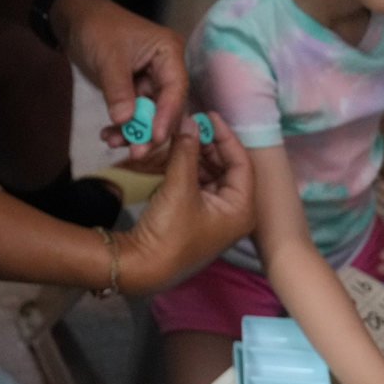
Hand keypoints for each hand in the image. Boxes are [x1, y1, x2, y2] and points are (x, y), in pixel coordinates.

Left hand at [50, 0, 187, 159]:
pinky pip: (134, 113)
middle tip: (136, 152)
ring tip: (113, 143)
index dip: (167, 115)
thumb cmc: (96, 28)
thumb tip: (126, 120)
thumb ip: (118, 90)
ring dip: (134, 132)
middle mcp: (166, 68)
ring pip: (149, 115)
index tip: (156, 138)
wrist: (74, 20)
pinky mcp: (135, 90)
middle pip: (166, 107)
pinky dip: (122, 126)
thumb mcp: (108, 58)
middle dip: (151, 130)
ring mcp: (151, 81)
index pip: (176, 89)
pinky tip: (108, 135)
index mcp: (169, 52)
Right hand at [120, 118, 254, 293]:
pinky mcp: (196, 218)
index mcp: (241, 208)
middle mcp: (233, 212)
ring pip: (210, 175)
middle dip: (208, 145)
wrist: (142, 268)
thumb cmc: (169, 233)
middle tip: (190, 125)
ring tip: (178, 137)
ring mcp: (214, 216)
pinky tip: (173, 155)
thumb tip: (189, 121)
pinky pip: (197, 185)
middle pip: (226, 167)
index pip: (241, 162)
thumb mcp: (179, 187)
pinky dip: (186, 169)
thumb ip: (186, 151)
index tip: (208, 115)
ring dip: (195, 155)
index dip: (225, 136)